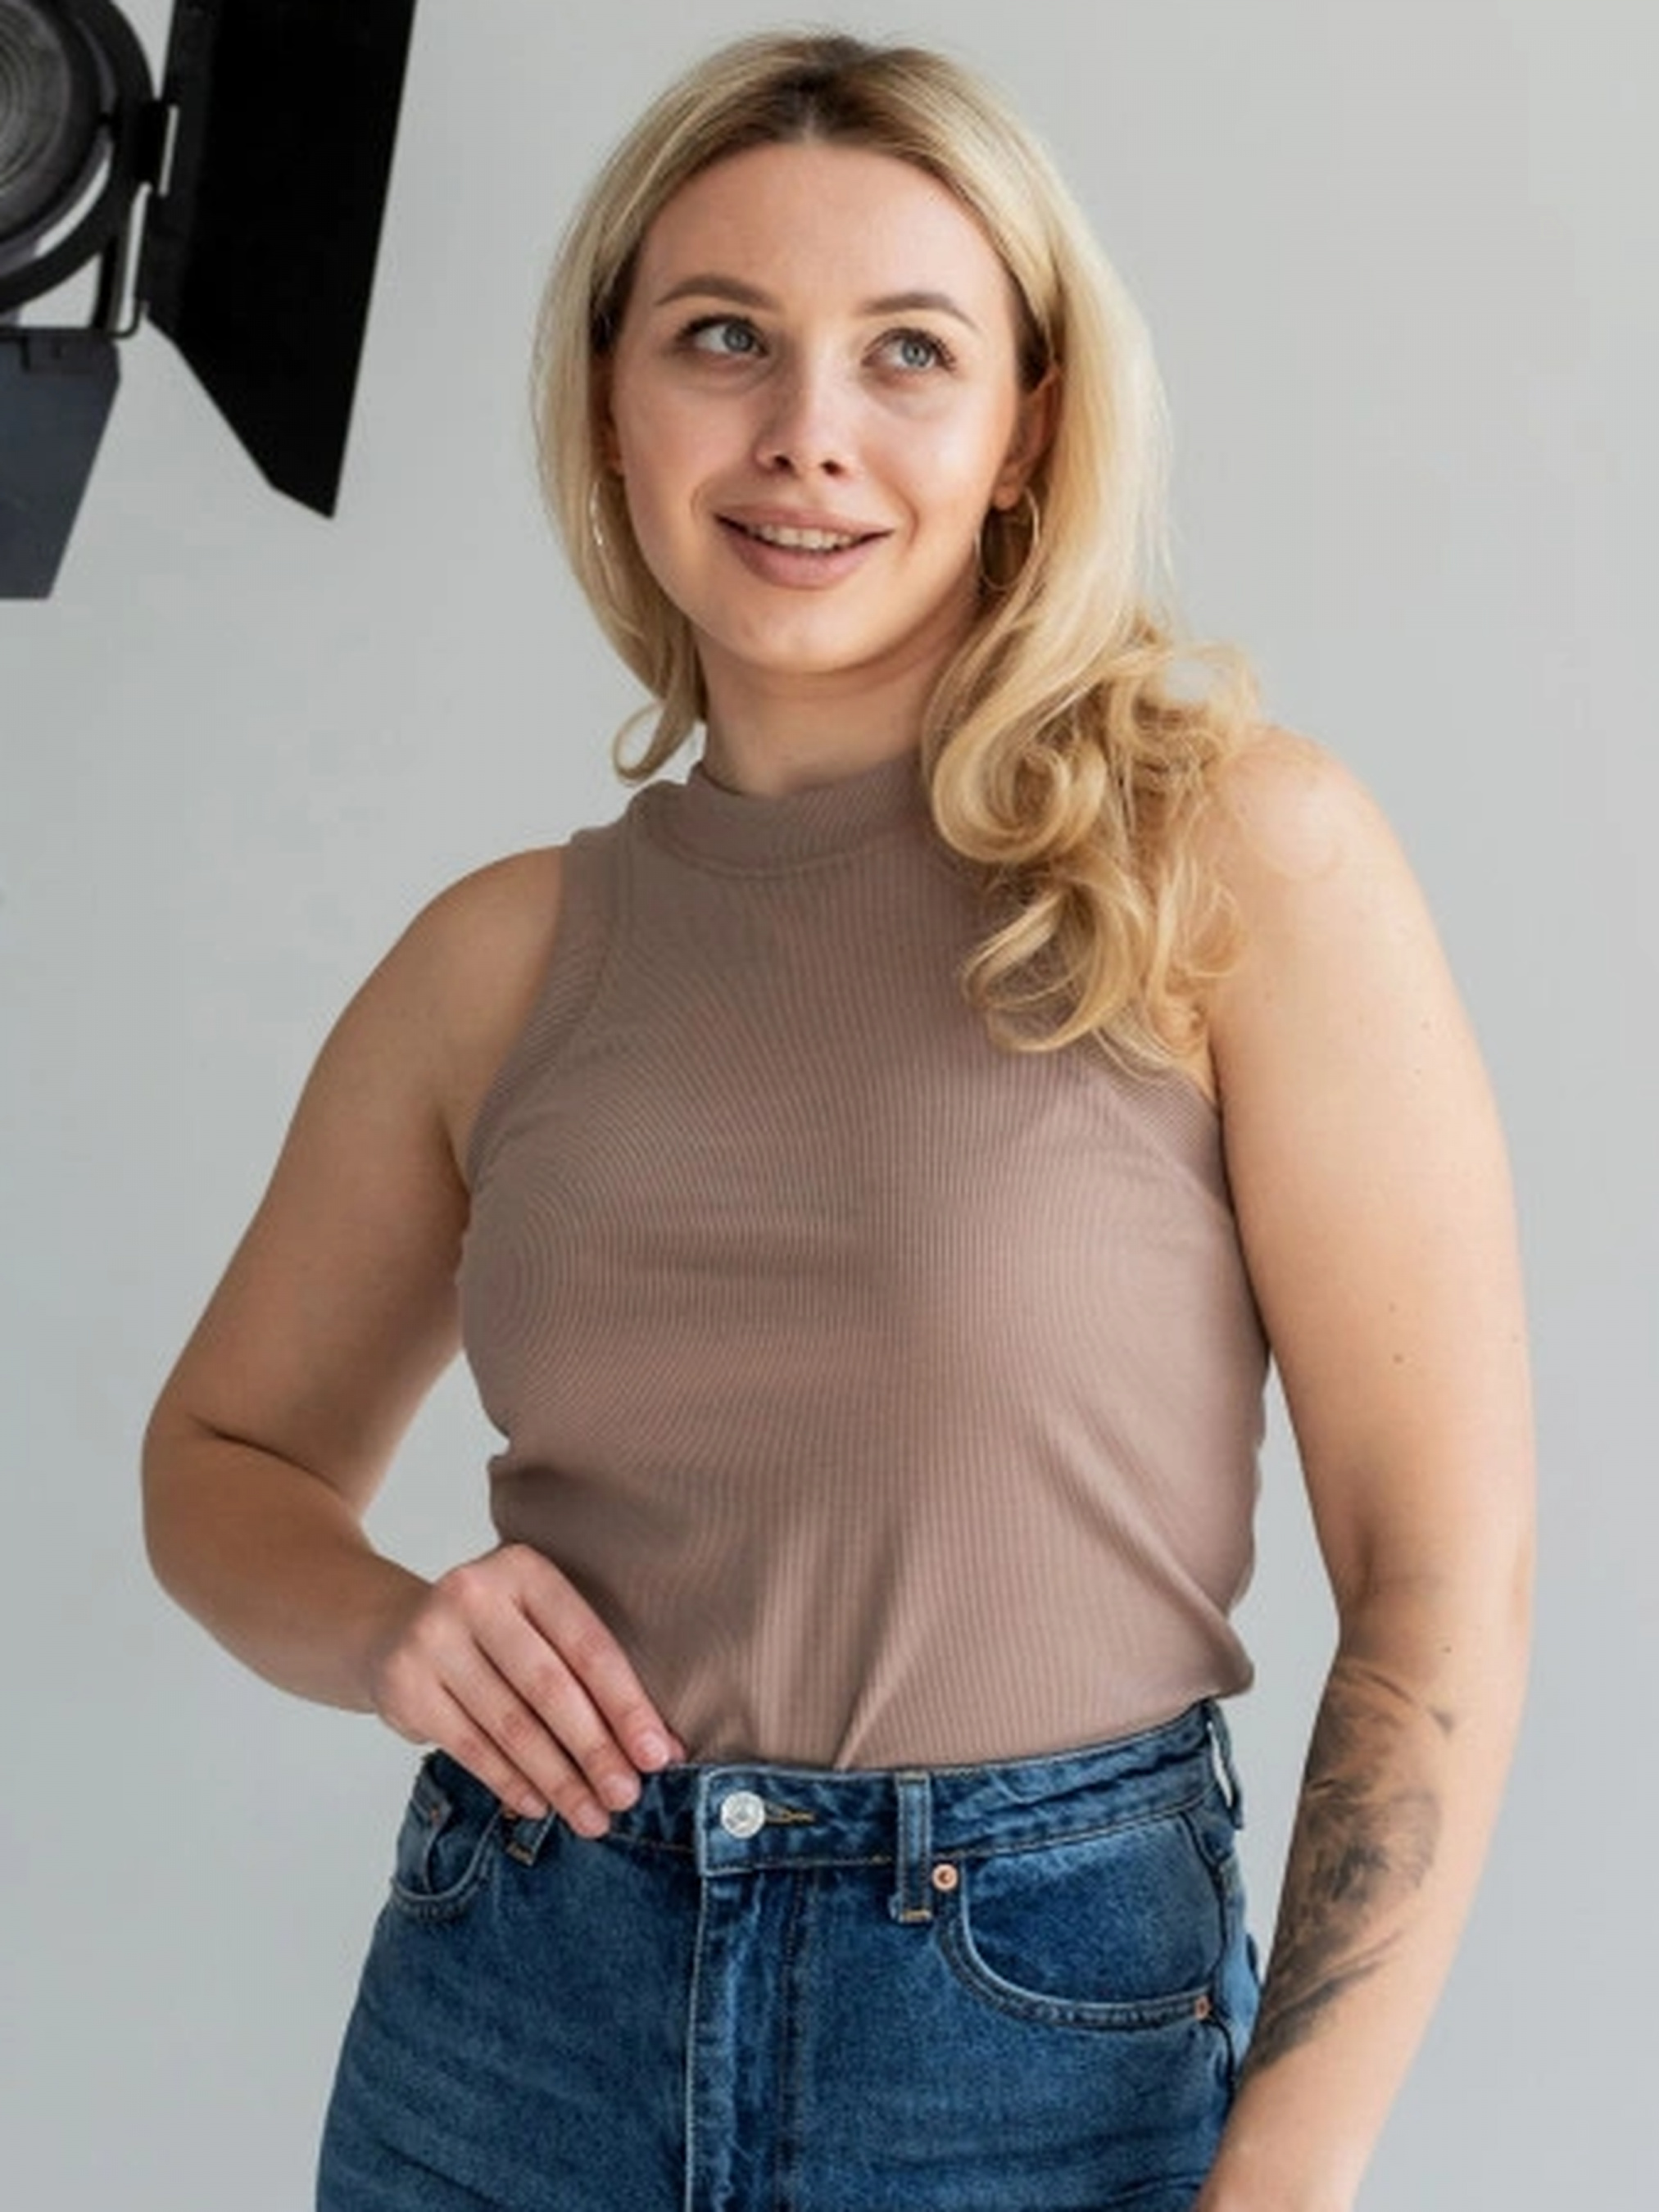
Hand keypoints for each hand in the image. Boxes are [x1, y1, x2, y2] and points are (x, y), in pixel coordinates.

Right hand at [364, 1543, 684, 1833]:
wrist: (393, 1632)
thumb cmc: (495, 1635)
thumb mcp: (539, 1625)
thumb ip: (591, 1673)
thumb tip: (662, 1748)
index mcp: (525, 1569)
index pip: (588, 1645)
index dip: (626, 1705)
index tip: (658, 1756)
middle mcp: (474, 1594)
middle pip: (549, 1687)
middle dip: (594, 1749)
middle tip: (626, 1796)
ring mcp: (433, 1638)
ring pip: (511, 1725)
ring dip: (558, 1779)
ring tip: (591, 1816)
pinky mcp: (405, 1685)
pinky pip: (470, 1747)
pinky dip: (511, 1781)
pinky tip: (540, 1805)